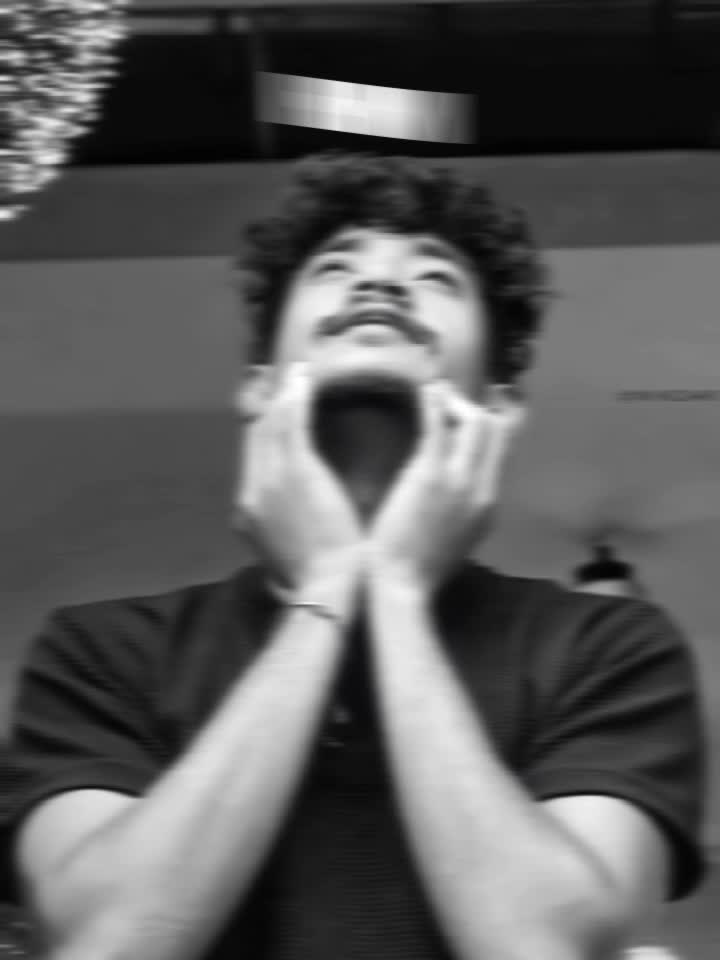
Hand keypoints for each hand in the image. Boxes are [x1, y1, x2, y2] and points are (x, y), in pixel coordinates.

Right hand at [234, 363, 364, 588]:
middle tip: (281, 377)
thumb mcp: (290, 555)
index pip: (254, 459)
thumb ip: (287, 531)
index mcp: (250, 511)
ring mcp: (271, 478)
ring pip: (272, 424)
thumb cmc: (319, 579)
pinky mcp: (295, 470)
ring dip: (284, 393)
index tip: (274, 409)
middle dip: (268, 405)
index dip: (263, 430)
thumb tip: (294, 524)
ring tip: (296, 370)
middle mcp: (253, 489)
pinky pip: (292, 422)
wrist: (325, 590)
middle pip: (257, 436)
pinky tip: (304, 377)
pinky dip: (296, 396)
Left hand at [367, 380, 522, 591]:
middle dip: (474, 410)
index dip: (490, 427)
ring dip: (455, 404)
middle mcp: (483, 488)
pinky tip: (425, 389)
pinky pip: (438, 425)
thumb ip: (462, 512)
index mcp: (489, 504)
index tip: (472, 413)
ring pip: (475, 423)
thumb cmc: (420, 568)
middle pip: (495, 432)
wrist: (404, 585)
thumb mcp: (456, 540)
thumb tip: (456, 492)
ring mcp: (460, 479)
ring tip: (434, 394)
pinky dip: (433, 402)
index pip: (500, 453)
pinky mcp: (431, 473)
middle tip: (449, 401)